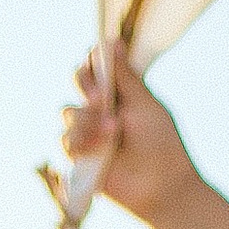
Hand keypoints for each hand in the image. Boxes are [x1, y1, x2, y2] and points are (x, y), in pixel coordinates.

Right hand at [62, 43, 196, 225]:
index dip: (92, 63)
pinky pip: (64, 142)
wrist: (164, 186)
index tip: (98, 63)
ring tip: (113, 132)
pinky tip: (100, 147)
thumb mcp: (145, 104)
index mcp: (118, 94)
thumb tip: (112, 41)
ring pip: (67, 113)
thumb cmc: (162, 145)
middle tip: (102, 99)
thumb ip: (126, 76)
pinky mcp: (80, 161)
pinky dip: (79, 141)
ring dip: (87, 119)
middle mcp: (100, 111)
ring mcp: (89, 135)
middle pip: (75, 84)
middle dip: (85, 86)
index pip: (94, 68)